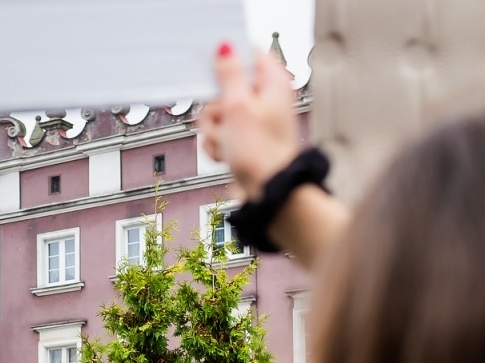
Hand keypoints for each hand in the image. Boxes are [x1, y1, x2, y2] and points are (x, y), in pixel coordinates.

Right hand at [198, 44, 299, 200]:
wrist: (269, 192)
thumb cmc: (262, 153)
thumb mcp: (239, 107)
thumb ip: (229, 74)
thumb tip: (225, 48)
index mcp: (272, 82)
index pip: (246, 54)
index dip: (226, 60)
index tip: (212, 73)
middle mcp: (265, 98)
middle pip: (225, 88)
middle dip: (215, 108)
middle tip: (222, 119)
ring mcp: (254, 120)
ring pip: (218, 113)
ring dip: (214, 130)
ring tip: (227, 143)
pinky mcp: (244, 139)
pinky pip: (219, 133)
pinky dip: (218, 144)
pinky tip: (227, 154)